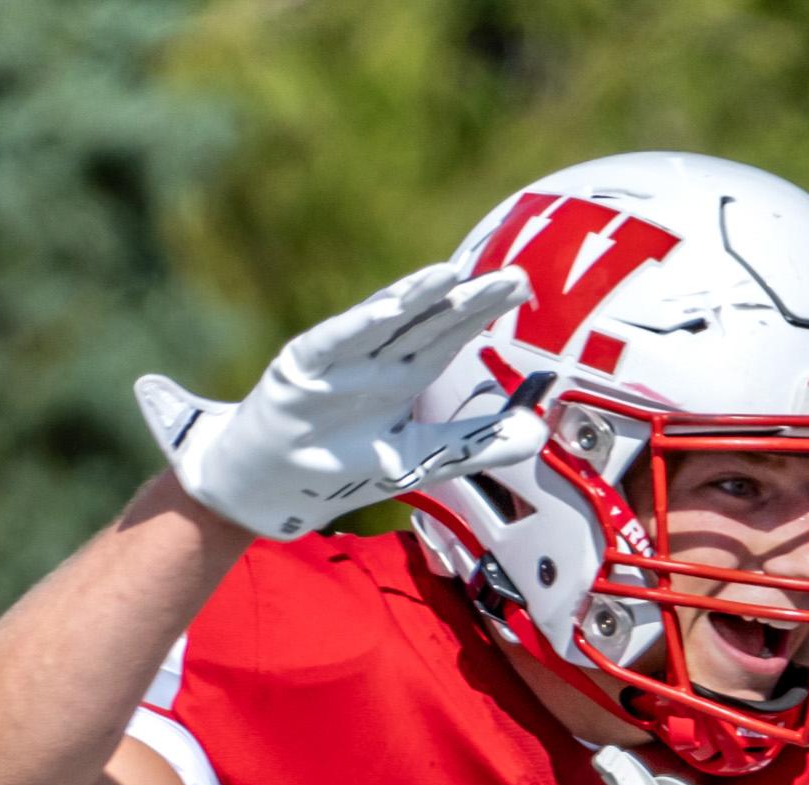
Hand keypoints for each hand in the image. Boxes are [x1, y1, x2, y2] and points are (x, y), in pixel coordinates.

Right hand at [135, 260, 548, 538]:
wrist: (270, 487)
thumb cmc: (341, 466)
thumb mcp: (420, 460)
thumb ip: (475, 445)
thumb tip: (538, 435)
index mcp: (402, 374)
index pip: (450, 334)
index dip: (482, 309)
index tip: (520, 285)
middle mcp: (375, 359)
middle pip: (427, 321)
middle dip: (467, 297)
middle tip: (511, 274)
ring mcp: (338, 360)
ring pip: (383, 321)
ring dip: (415, 296)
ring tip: (451, 273)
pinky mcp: (300, 369)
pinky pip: (333, 342)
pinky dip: (358, 324)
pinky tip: (387, 307)